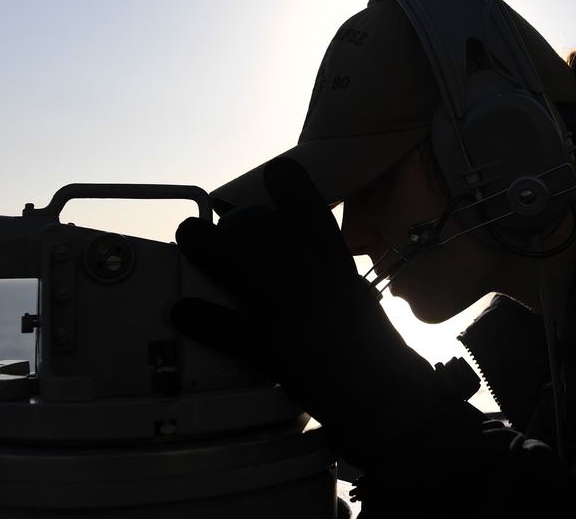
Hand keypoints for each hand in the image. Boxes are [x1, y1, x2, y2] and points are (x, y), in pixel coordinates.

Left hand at [172, 157, 483, 470]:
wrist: (394, 404)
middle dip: (240, 221)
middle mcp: (320, 287)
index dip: (297, 191)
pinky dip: (205, 319)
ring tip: (187, 234)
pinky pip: (235, 331)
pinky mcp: (283, 353)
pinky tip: (182, 311)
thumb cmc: (379, 361)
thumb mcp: (358, 308)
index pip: (318, 220)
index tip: (279, 171)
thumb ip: (331, 288)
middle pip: (274, 236)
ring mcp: (301, 317)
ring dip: (210, 249)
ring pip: (247, 269)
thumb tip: (304, 273)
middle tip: (214, 218)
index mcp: (341, 276)